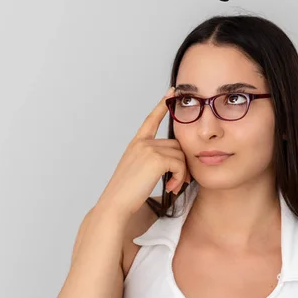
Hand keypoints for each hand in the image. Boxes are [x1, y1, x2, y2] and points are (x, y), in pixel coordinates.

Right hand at [95, 87, 190, 218]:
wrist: (116, 205)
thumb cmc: (126, 195)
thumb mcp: (138, 172)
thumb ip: (153, 161)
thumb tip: (175, 163)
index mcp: (136, 144)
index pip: (150, 120)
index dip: (161, 105)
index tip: (171, 92)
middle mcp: (142, 143)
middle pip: (175, 144)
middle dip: (182, 162)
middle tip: (179, 182)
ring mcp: (148, 149)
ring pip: (180, 155)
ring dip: (182, 173)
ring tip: (174, 187)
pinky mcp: (156, 159)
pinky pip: (180, 164)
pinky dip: (180, 177)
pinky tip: (172, 188)